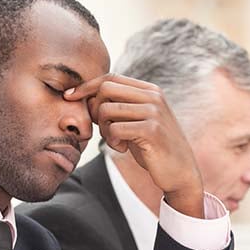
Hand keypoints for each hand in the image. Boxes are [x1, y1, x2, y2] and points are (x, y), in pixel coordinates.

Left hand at [65, 73, 204, 217]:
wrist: (180, 171)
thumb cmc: (152, 147)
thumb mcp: (136, 121)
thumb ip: (118, 106)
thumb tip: (85, 97)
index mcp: (149, 90)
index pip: (110, 77)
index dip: (86, 86)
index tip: (69, 96)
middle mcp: (153, 96)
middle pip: (105, 89)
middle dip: (95, 109)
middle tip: (102, 127)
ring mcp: (154, 111)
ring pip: (106, 110)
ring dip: (104, 130)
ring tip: (116, 141)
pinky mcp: (152, 130)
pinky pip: (115, 129)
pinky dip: (112, 141)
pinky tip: (123, 149)